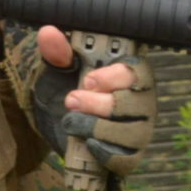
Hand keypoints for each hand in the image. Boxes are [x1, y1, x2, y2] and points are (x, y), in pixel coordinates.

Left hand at [32, 25, 156, 190]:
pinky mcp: (131, 154)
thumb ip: (57, 53)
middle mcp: (141, 102)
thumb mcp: (58, 70)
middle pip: (135, 104)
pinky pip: (128, 158)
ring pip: (134, 132)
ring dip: (99, 127)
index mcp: (130, 75)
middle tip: (72, 100)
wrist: (57, 125)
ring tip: (72, 122)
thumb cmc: (65, 89)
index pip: (138, 72)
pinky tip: (88, 143)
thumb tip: (48, 33)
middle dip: (100, 104)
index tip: (87, 80)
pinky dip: (107, 152)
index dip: (115, 77)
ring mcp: (140, 129)